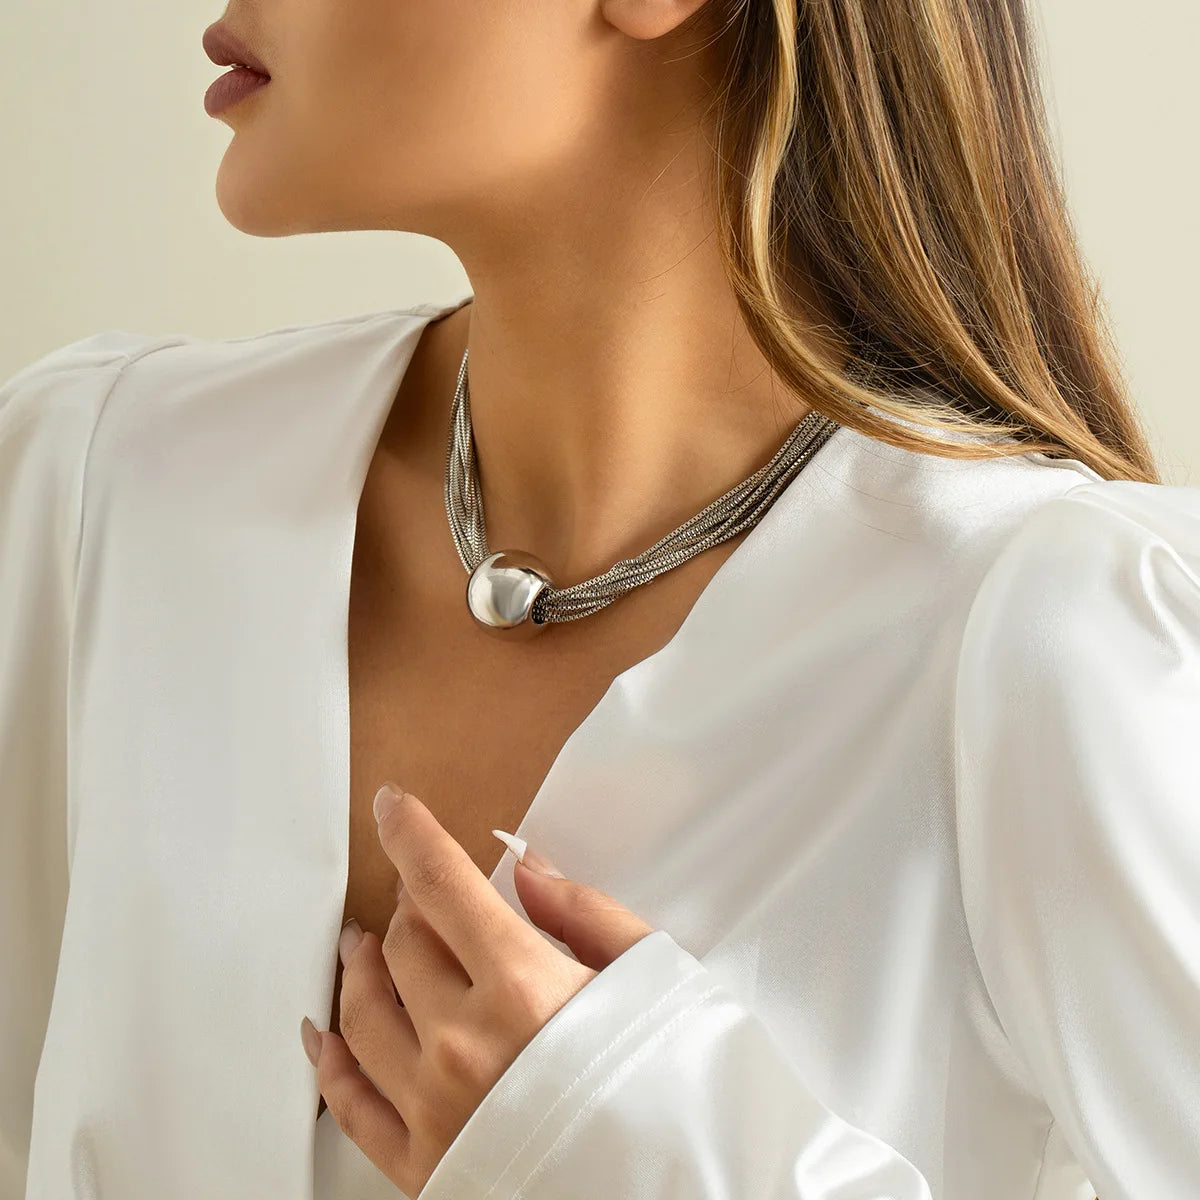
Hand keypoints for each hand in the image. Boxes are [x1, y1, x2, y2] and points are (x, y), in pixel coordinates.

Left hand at [299, 782, 655, 1197]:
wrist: (685, 1199)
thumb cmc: (678, 1097)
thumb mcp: (653, 978)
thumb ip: (584, 914)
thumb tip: (527, 872)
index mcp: (523, 987)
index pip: (441, 884)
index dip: (410, 834)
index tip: (393, 806)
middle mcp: (465, 1046)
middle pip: (403, 945)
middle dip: (406, 904)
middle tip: (415, 892)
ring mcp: (436, 1110)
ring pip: (363, 1015)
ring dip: (360, 968)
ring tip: (363, 947)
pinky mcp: (426, 1169)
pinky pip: (352, 1107)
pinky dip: (330, 1063)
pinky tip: (324, 1036)